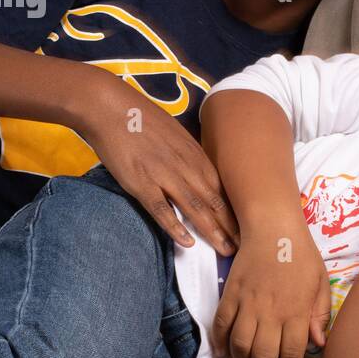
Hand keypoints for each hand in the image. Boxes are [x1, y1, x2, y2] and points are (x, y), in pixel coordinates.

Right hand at [76, 81, 239, 255]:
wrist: (110, 107)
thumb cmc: (142, 119)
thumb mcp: (176, 135)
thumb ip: (190, 157)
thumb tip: (201, 175)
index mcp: (195, 155)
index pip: (223, 188)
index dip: (236, 210)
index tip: (248, 226)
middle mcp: (185, 166)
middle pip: (215, 201)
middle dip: (232, 226)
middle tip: (246, 246)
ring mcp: (164, 175)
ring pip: (195, 208)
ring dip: (213, 231)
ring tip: (227, 250)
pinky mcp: (141, 183)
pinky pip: (161, 209)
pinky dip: (175, 227)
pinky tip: (187, 242)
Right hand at [212, 222, 330, 357]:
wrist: (273, 227)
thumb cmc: (302, 256)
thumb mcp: (321, 284)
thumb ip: (319, 316)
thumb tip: (318, 345)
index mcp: (295, 311)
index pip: (292, 356)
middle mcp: (270, 312)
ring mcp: (247, 304)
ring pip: (239, 347)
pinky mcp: (230, 296)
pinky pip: (220, 327)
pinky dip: (221, 342)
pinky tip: (227, 350)